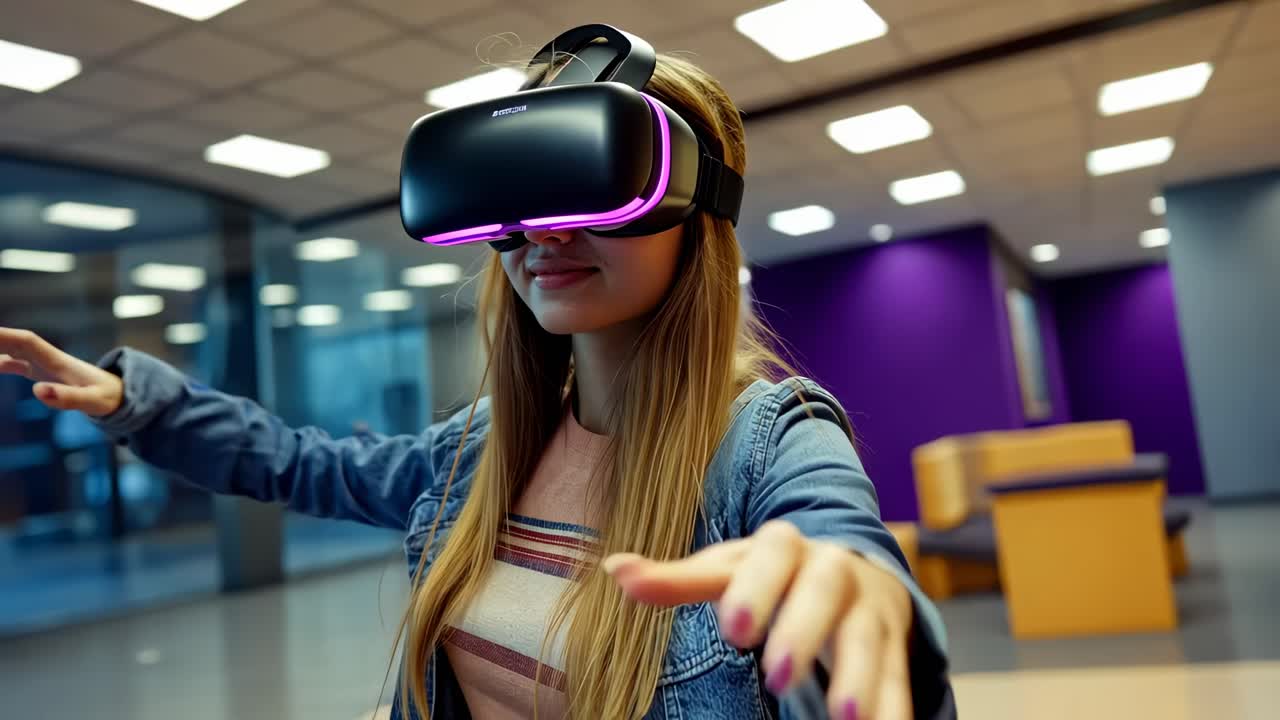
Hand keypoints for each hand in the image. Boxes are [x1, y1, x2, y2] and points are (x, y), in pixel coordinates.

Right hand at [0, 328, 123, 415]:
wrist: (124, 395)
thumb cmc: (110, 398)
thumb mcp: (92, 402)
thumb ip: (67, 397)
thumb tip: (37, 391)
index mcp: (57, 361)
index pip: (26, 341)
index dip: (4, 335)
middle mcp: (49, 358)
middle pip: (14, 343)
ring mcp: (46, 365)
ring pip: (13, 352)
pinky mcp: (46, 374)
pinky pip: (17, 364)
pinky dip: (1, 362)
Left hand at [602, 520, 912, 719]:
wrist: (850, 573)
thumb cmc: (771, 576)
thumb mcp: (727, 570)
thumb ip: (676, 578)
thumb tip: (615, 570)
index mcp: (784, 547)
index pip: (772, 555)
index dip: (755, 588)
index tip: (732, 629)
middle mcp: (832, 570)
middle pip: (824, 591)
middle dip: (802, 631)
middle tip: (776, 676)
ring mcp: (867, 609)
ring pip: (869, 639)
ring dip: (860, 677)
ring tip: (845, 719)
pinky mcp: (894, 648)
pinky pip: (898, 679)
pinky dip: (895, 709)